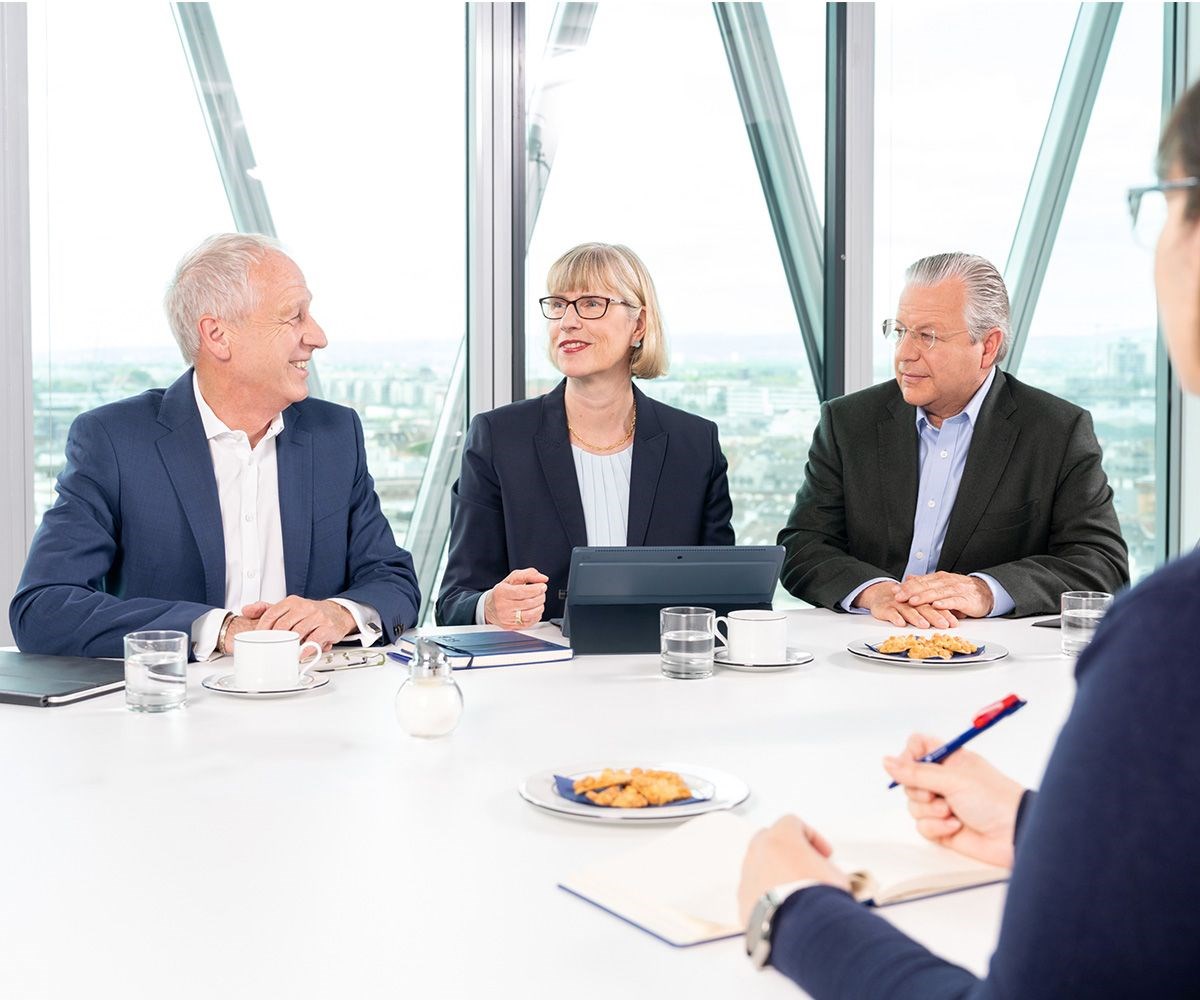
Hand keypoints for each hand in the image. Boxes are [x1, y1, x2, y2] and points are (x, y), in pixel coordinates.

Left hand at [249, 596, 356, 650]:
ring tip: (284, 653)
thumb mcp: (289, 607)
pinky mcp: (327, 627)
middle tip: (269, 648)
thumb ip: (267, 609)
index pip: (272, 613)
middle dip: (274, 639)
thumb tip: (246, 610)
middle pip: (283, 625)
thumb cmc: (310, 613)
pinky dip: (305, 650)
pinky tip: (300, 654)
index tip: (258, 638)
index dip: (263, 627)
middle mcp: (304, 607)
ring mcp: (317, 617)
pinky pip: (313, 641)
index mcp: (292, 601)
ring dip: (289, 646)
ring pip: (297, 633)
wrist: (337, 613)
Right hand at [484, 568, 548, 629]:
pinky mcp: (512, 626)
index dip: (536, 589)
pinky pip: (530, 622)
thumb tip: (543, 578)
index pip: (522, 592)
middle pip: (528, 603)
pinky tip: (535, 609)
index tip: (542, 586)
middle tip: (541, 592)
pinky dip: (537, 614)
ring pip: (531, 614)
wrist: (490, 608)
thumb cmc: (503, 592)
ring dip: (540, 606)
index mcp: (502, 592)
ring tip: (539, 600)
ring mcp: (507, 618)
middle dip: (540, 596)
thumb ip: (529, 574)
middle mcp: (503, 606)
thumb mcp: (513, 578)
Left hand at [737, 816, 851, 925]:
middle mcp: (758, 852)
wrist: (800, 928)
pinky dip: (767, 896)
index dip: (813, 838)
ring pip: (759, 867)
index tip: (825, 855)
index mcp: (780, 837)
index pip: (793, 823)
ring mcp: (747, 876)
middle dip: (787, 851)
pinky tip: (784, 909)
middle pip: (770, 840)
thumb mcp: (835, 874)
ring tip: (795, 893)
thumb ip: (824, 866)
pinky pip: (754, 892)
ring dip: (775, 875)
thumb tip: (823, 876)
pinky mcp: (743, 901)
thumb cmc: (817, 897)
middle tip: (805, 867)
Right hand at [853, 581, 958, 628]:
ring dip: (916, 617)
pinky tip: (901, 623)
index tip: (954, 623)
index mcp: (921, 598)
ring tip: (924, 625)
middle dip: (934, 616)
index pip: (935, 604)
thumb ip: (939, 609)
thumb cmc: (904, 601)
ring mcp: (897, 604)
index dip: (945, 612)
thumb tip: (960, 613)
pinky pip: (890, 612)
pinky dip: (895, 617)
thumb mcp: (922, 603)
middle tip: (944, 625)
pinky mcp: (884, 608)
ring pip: (908, 610)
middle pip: (924, 607)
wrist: (879, 594)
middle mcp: (910, 600)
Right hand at [882, 734, 1025, 868]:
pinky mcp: (942, 828)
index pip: (917, 747)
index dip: (908, 756)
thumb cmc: (994, 799)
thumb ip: (916, 773)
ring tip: (952, 813)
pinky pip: (922, 826)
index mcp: (949, 760)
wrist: (1015, 834)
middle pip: (908, 780)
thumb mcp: (953, 780)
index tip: (910, 766)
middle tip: (937, 794)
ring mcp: (942, 804)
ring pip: (913, 805)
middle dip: (919, 790)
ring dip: (931, 811)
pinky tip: (956, 827)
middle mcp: (943, 780)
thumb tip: (887, 762)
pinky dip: (937, 828)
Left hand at [893, 572, 993, 618]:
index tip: (894, 591)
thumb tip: (908, 578)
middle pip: (926, 586)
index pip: (920, 581)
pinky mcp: (966, 600)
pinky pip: (954, 601)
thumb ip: (925, 582)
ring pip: (938, 593)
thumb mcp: (941, 585)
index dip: (906, 586)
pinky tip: (937, 606)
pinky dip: (945, 603)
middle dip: (911, 591)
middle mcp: (946, 582)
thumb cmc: (961, 591)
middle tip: (898, 597)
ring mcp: (956, 590)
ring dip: (925, 597)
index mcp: (939, 579)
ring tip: (913, 601)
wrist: (985, 593)